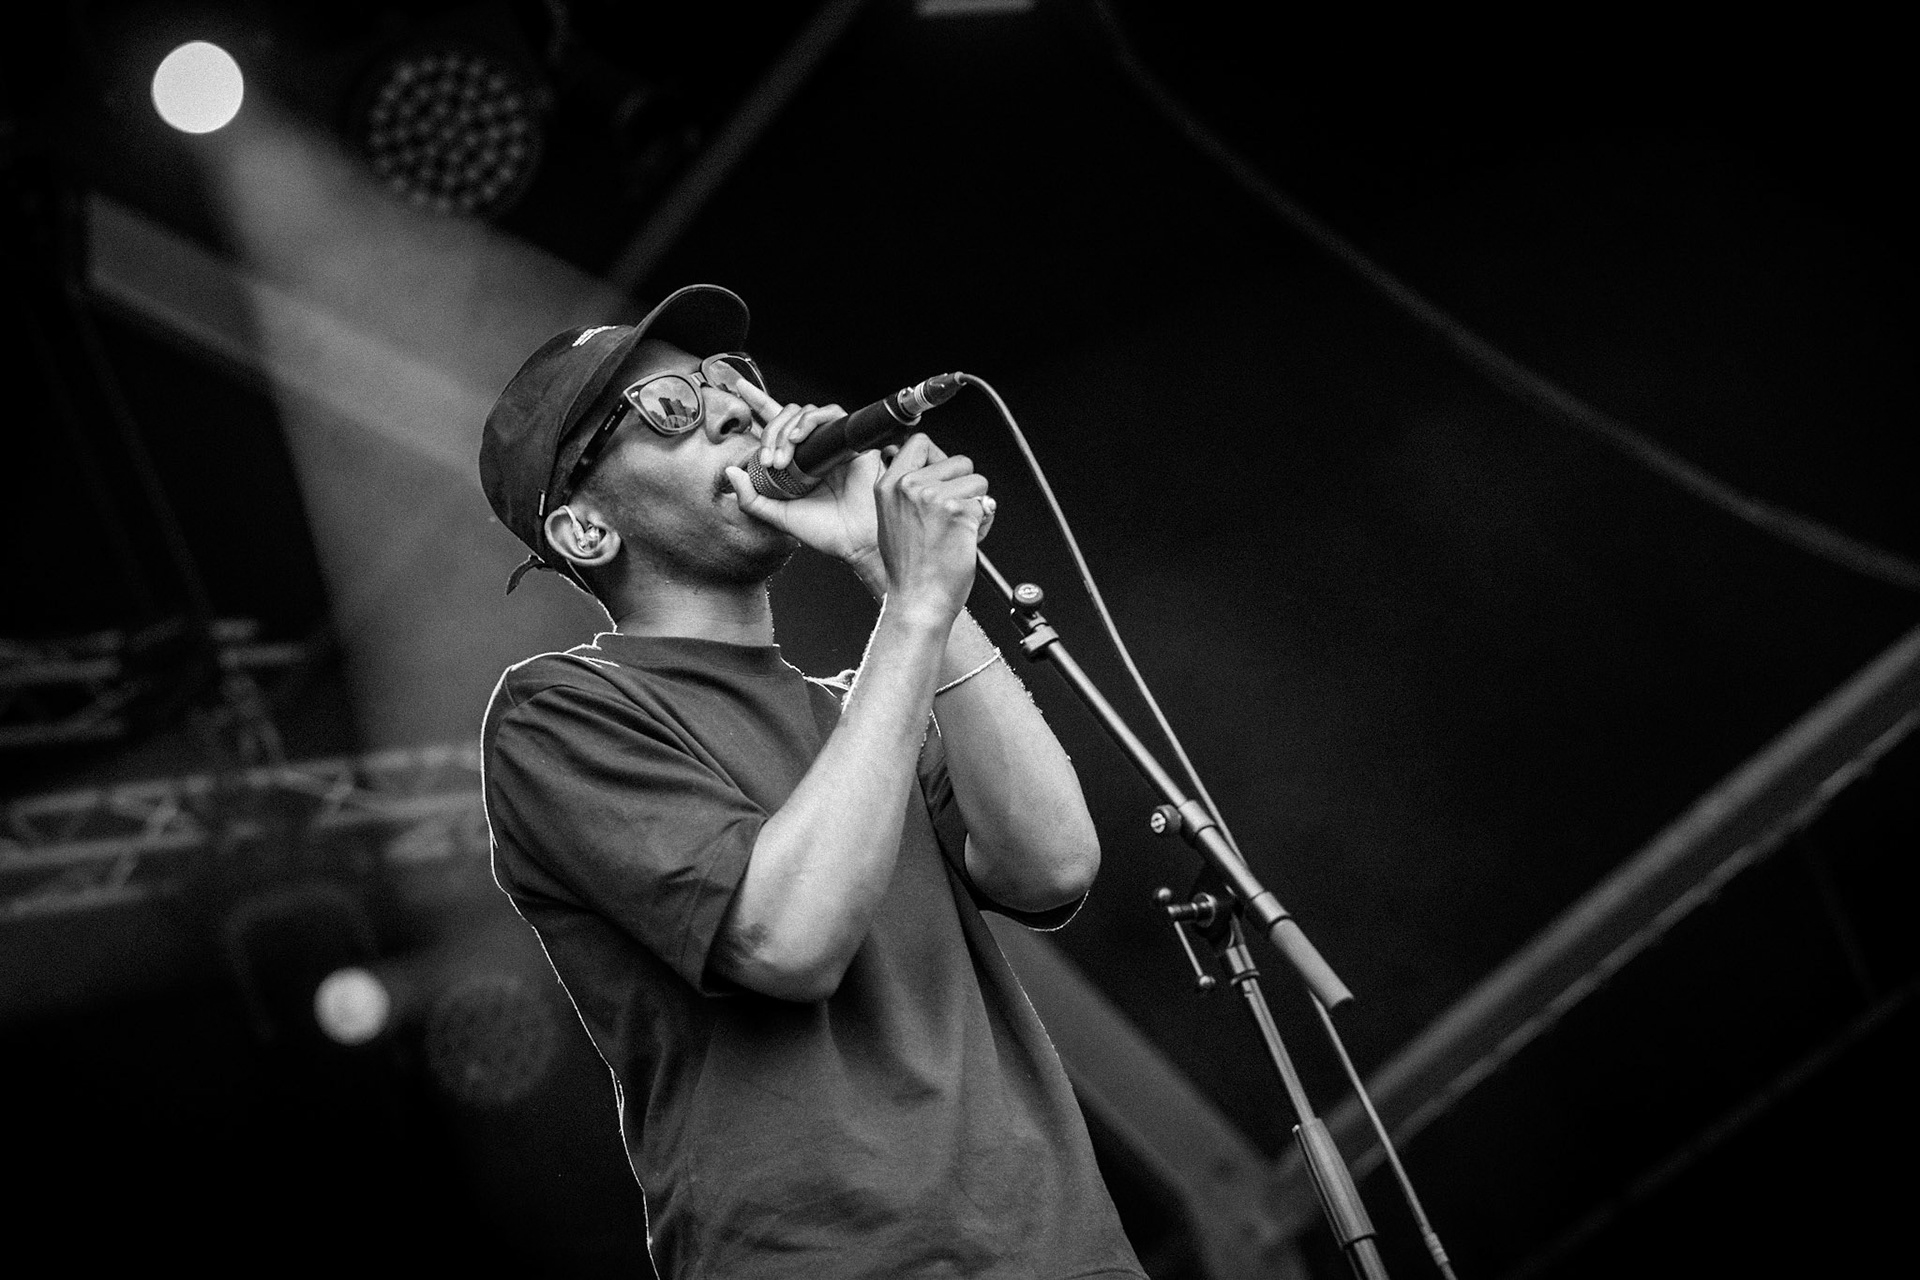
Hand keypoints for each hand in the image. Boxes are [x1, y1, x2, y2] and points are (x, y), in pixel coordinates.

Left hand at [724, 381, 884, 573]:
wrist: (855, 539)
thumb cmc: (824, 531)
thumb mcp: (778, 516)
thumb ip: (751, 498)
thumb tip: (730, 471)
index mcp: (797, 462)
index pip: (776, 425)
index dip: (759, 402)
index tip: (740, 388)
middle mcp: (813, 448)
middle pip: (786, 417)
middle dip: (770, 433)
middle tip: (769, 461)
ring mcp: (831, 443)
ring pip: (804, 413)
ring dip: (786, 430)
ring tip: (783, 459)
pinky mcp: (849, 440)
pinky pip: (829, 414)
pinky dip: (809, 421)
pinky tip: (798, 438)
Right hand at [871, 434, 991, 625]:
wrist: (918, 599)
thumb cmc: (910, 568)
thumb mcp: (892, 519)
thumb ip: (908, 489)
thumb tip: (932, 466)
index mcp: (889, 485)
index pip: (920, 442)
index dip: (939, 457)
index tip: (944, 475)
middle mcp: (909, 486)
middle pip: (958, 461)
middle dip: (963, 486)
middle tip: (950, 516)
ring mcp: (933, 497)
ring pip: (977, 481)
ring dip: (976, 504)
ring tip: (957, 529)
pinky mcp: (958, 511)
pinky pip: (986, 503)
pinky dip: (984, 521)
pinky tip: (966, 539)